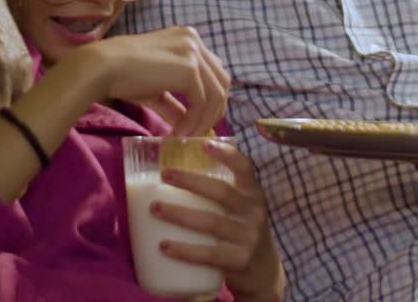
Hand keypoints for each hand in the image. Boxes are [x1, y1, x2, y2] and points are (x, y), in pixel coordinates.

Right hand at [62, 26, 228, 136]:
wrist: (101, 68)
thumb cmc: (121, 75)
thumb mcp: (155, 89)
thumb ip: (175, 104)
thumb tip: (188, 125)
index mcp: (188, 38)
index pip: (213, 71)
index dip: (211, 99)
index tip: (198, 122)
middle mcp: (194, 40)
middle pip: (222, 82)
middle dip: (213, 111)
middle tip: (198, 133)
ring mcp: (193, 52)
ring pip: (216, 94)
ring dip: (203, 120)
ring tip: (185, 137)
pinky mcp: (189, 68)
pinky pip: (202, 102)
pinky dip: (194, 122)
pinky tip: (178, 134)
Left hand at [153, 142, 284, 301]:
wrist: (263, 274)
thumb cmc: (241, 233)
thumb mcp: (241, 209)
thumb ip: (220, 193)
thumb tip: (177, 170)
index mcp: (253, 195)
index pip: (245, 168)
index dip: (227, 155)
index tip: (205, 144)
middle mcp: (254, 213)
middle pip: (221, 192)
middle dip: (190, 181)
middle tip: (164, 174)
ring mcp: (249, 238)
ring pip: (211, 222)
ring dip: (179, 214)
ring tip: (154, 208)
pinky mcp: (240, 261)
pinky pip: (208, 254)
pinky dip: (184, 250)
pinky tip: (164, 246)